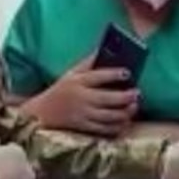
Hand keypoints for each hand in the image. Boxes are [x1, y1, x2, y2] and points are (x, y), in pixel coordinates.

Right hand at [22, 58, 138, 137]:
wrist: (41, 113)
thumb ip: (88, 62)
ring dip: (125, 112)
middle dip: (126, 96)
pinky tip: (125, 120)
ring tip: (133, 106)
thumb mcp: (70, 73)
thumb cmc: (60, 90)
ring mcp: (83, 115)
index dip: (114, 74)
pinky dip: (117, 126)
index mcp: (77, 82)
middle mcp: (81, 98)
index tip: (127, 73)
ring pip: (109, 116)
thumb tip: (104, 49)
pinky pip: (104, 129)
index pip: (98, 76)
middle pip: (108, 98)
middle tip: (137, 93)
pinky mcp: (84, 127)